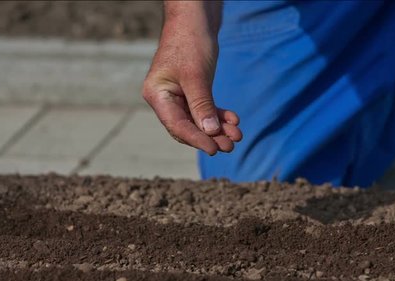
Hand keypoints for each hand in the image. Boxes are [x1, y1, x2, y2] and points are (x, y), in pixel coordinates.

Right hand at [142, 2, 241, 155]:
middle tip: (231, 145)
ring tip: (237, 136)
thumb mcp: (196, 75)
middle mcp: (165, 98)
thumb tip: (210, 133)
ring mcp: (178, 94)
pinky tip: (233, 120)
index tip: (215, 149)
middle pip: (187, 126)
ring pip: (198, 120)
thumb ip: (201, 105)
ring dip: (218, 128)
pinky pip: (205, 108)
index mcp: (157, 95)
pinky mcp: (192, 89)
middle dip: (210, 136)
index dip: (196, 139)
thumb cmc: (190, 42)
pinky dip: (218, 114)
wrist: (195, 17)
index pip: (177, 125)